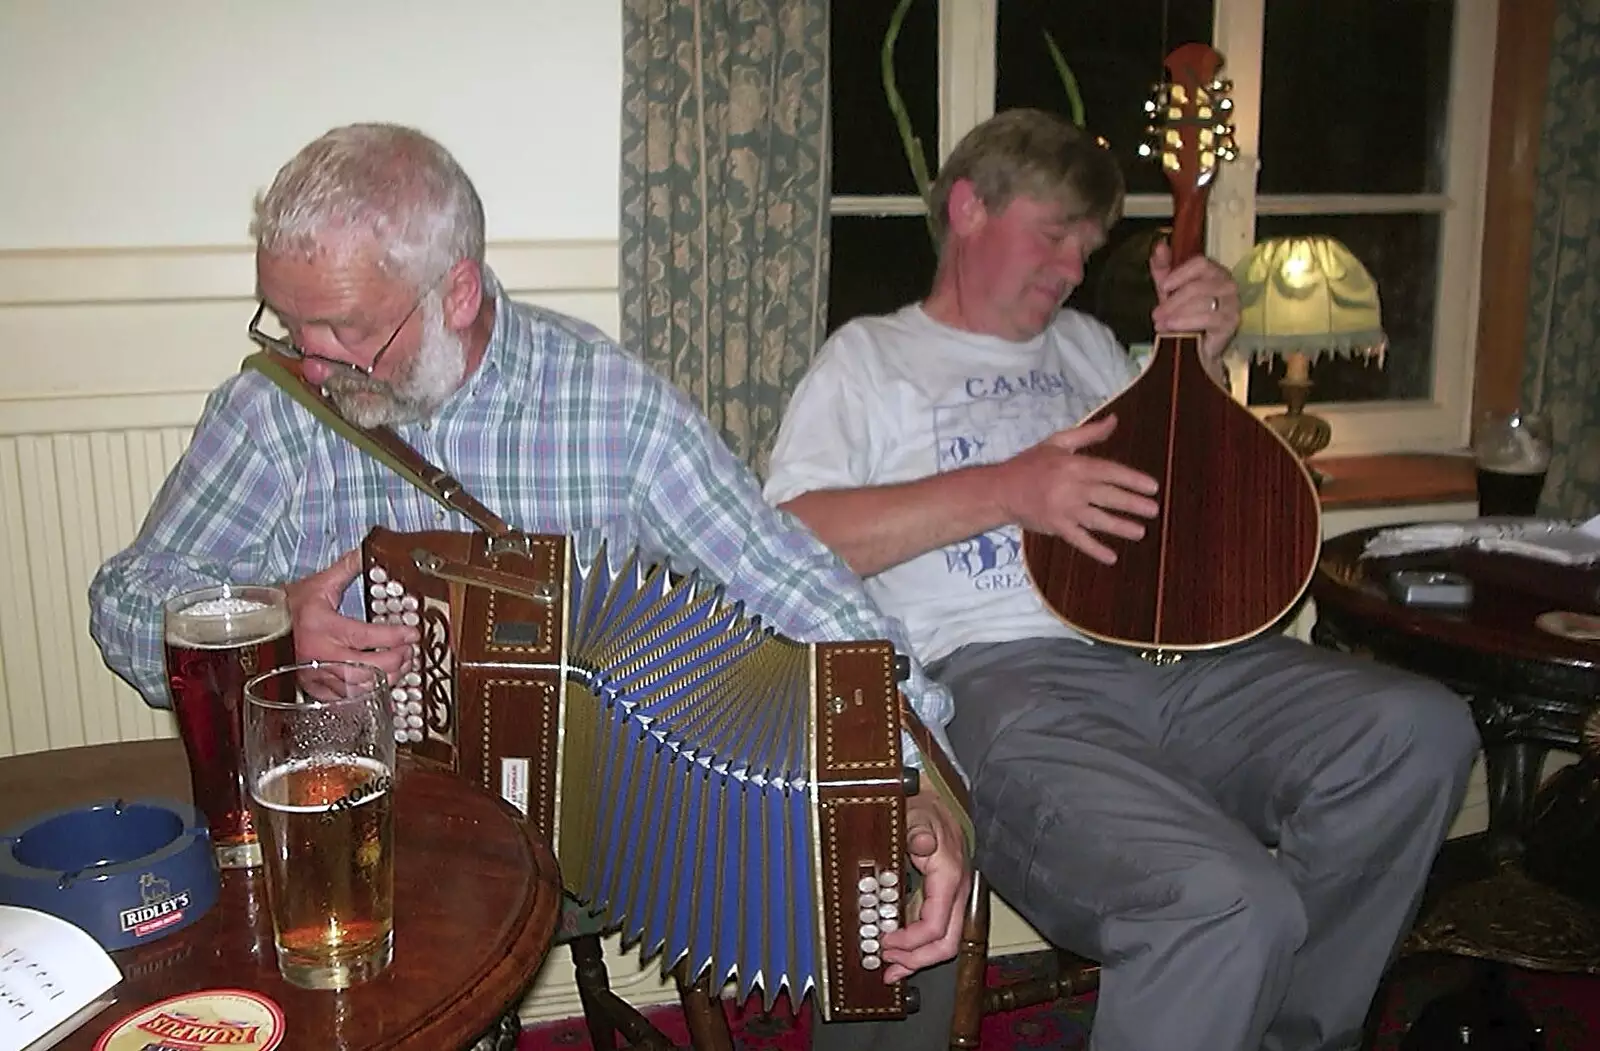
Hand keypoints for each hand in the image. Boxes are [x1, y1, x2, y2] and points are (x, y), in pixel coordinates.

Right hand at [285, 549, 416, 686]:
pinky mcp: (313, 688)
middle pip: (367, 668)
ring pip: (359, 688)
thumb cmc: (290, 606)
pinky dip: (366, 693)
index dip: (394, 636)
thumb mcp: (319, 583)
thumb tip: (367, 549)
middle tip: (410, 652)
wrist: (260, 626)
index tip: (413, 633)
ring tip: (401, 666)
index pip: (367, 635)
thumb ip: (347, 567)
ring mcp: (316, 675)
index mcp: (323, 626)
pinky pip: (344, 698)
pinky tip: (379, 682)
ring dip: (386, 679)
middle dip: (396, 661)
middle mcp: (320, 654)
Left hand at [880, 787, 970, 982]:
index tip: (885, 942)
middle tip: (888, 966)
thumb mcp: (919, 814)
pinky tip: (900, 953)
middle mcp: (955, 893)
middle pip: (945, 944)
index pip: (935, 925)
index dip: (909, 941)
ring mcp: (950, 898)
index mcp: (949, 877)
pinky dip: (917, 946)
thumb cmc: (927, 809)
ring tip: (891, 967)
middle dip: (916, 961)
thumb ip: (919, 830)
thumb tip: (922, 843)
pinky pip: (934, 930)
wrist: (938, 801)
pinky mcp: (941, 899)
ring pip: (942, 942)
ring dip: (917, 959)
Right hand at [992, 415, 1159, 564]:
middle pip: (1108, 497)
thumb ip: (1088, 434)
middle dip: (1133, 504)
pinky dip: (1095, 549)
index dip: (1133, 480)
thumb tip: (1114, 420)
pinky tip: (1111, 557)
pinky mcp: (1056, 527)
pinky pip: (1079, 540)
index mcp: (1074, 465)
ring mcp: (1064, 510)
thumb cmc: (1030, 464)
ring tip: (1140, 532)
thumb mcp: (1057, 442)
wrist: (1000, 489)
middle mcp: (1072, 488)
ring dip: (1121, 527)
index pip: (1110, 472)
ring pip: (1098, 520)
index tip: (1152, 487)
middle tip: (1154, 510)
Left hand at [1149, 240, 1239, 379]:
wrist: (1197, 345)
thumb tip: (1160, 245)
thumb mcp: (1170, 290)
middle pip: (1199, 286)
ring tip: (1161, 324)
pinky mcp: (1232, 322)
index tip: (1163, 286)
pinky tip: (1172, 329)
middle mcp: (1226, 284)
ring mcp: (1232, 303)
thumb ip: (1164, 268)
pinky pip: (1209, 319)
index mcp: (1213, 271)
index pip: (1201, 263)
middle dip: (1173, 301)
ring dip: (1177, 314)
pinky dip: (1186, 323)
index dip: (1180, 273)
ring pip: (1203, 302)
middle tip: (1156, 313)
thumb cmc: (1186, 314)